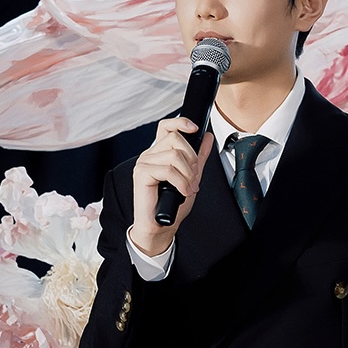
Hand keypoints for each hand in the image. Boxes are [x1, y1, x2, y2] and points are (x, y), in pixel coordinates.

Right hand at [129, 118, 214, 255]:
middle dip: (191, 158)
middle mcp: (150, 154)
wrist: (161, 225)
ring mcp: (143, 163)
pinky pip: (168, 170)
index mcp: (159, 152)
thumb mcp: (192, 176)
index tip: (195, 129)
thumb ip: (199, 156)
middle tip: (193, 177)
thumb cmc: (172, 203)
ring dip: (187, 174)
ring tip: (187, 187)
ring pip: (174, 155)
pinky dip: (180, 182)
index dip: (180, 122)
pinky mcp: (141, 174)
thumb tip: (207, 137)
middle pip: (175, 139)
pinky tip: (182, 192)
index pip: (166, 126)